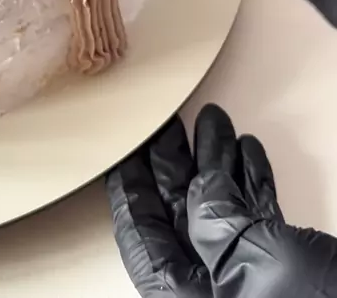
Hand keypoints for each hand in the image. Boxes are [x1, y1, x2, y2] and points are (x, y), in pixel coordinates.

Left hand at [106, 105, 336, 297]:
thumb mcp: (250, 259)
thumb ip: (215, 220)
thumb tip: (202, 187)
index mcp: (185, 296)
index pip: (142, 234)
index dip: (132, 188)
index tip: (126, 151)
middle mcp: (210, 290)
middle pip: (181, 215)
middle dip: (178, 165)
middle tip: (171, 127)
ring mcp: (245, 281)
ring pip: (221, 211)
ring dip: (219, 165)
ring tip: (216, 126)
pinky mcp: (281, 273)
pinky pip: (255, 220)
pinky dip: (251, 183)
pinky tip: (249, 154)